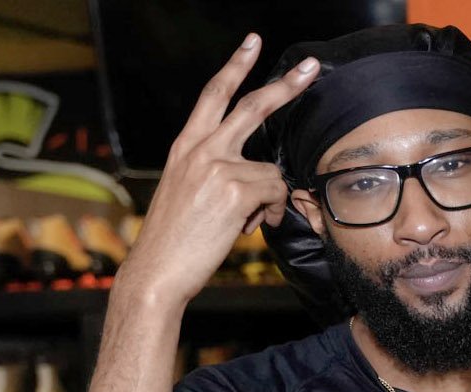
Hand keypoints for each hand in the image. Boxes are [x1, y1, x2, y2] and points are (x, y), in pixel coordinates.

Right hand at [117, 35, 320, 307]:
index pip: (213, 95)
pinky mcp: (234, 187)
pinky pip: (275, 194)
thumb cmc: (178, 240)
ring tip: (246, 221)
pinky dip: (269, 214)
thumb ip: (219, 174)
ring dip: (269, 201)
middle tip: (312, 67)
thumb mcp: (190, 193)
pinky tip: (248, 228)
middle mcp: (199, 148)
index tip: (253, 44)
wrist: (158, 269)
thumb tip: (261, 185)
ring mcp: (216, 165)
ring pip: (271, 172)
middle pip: (251, 106)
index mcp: (186, 146)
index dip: (235, 66)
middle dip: (286, 86)